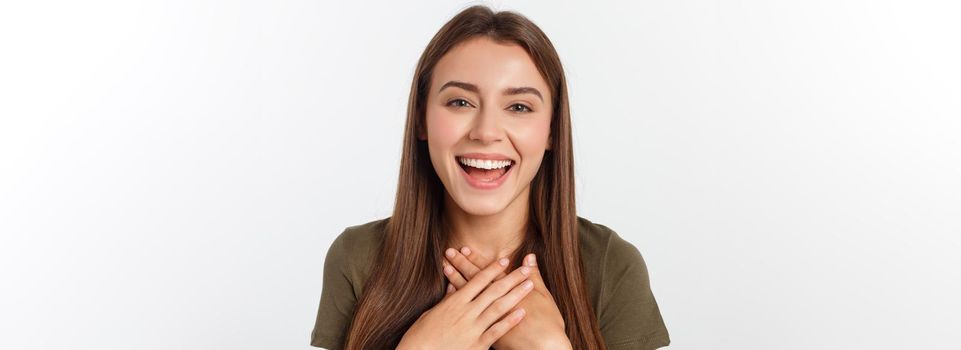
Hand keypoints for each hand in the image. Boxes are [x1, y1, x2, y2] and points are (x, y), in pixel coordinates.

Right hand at [397, 256, 534, 349]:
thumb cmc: (421, 336)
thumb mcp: (431, 314)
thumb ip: (446, 301)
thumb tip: (454, 287)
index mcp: (454, 302)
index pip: (477, 281)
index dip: (492, 269)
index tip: (505, 260)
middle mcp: (466, 312)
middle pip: (493, 290)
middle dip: (511, 278)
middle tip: (526, 269)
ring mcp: (472, 328)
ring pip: (498, 307)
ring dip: (516, 294)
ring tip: (529, 285)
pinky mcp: (477, 345)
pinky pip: (496, 330)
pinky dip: (510, 320)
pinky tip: (521, 312)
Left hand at [443, 248, 572, 349]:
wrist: (545, 348)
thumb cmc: (548, 324)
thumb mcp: (545, 297)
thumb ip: (536, 276)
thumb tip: (530, 257)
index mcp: (510, 291)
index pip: (489, 271)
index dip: (476, 259)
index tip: (464, 249)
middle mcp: (496, 302)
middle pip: (476, 280)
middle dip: (462, 265)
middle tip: (449, 252)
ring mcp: (489, 317)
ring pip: (469, 295)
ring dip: (456, 280)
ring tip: (445, 268)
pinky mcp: (486, 331)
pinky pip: (468, 313)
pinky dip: (460, 303)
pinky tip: (450, 293)